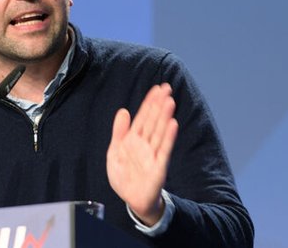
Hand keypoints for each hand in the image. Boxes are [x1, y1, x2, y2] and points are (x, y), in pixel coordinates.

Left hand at [106, 83, 177, 225]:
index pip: (143, 117)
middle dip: (159, 104)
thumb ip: (119, 132)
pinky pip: (164, 149)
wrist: (131, 199)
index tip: (157, 88)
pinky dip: (168, 137)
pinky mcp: (159, 167)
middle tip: (167, 88)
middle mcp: (145, 144)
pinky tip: (173, 123)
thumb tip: (123, 110)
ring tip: (170, 101)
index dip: (149, 103)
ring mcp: (153, 154)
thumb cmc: (124, 176)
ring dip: (164, 116)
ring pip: (159, 131)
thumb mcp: (114, 152)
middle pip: (153, 121)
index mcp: (133, 139)